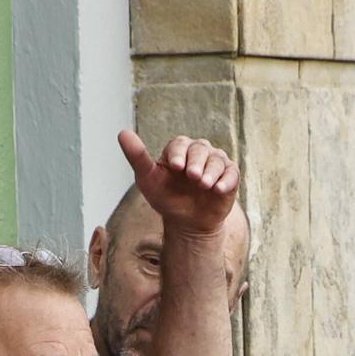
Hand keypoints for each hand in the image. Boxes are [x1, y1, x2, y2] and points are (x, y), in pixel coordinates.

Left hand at [117, 130, 238, 236]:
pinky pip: (232, 173)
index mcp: (178, 149)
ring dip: (211, 172)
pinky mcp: (230, 176)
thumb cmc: (166, 198)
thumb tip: (122, 132)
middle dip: (196, 162)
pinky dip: (226, 180)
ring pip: (217, 160)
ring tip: (205, 185)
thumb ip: (137, 157)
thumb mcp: (148, 180)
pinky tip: (219, 189)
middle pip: (200, 149)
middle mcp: (199, 152)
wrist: (187, 223)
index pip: (180, 145)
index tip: (176, 166)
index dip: (178, 153)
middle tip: (192, 177)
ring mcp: (216, 163)